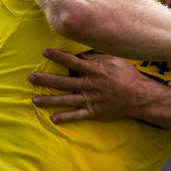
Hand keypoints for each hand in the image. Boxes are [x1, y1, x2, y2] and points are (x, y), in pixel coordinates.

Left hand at [28, 49, 166, 122]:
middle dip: (45, 80)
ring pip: (65, 100)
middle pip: (62, 82)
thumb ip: (98, 57)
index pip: (71, 61)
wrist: (139, 96)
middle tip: (30, 78)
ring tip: (34, 100)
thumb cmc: (128, 75)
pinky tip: (53, 119)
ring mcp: (90, 100)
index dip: (57, 56)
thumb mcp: (115, 60)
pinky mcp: (94, 112)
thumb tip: (84, 52)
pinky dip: (65, 118)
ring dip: (49, 100)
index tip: (44, 52)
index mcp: (93, 71)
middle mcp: (88, 85)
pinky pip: (77, 116)